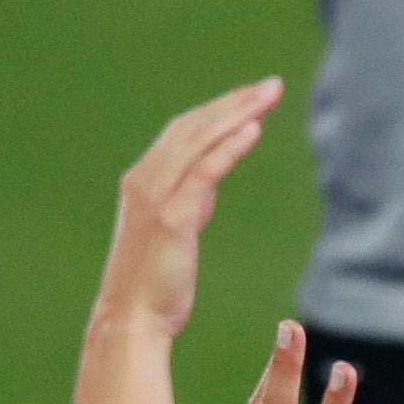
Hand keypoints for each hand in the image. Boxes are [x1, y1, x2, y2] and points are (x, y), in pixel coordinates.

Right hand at [96, 79, 277, 339]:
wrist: (132, 319)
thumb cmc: (155, 284)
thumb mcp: (172, 232)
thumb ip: (186, 203)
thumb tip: (205, 188)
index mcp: (144, 180)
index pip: (185, 131)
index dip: (219, 110)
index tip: (252, 96)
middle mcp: (146, 179)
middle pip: (194, 126)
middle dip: (233, 102)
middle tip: (271, 84)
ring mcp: (156, 196)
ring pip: (200, 141)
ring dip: (237, 114)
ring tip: (269, 95)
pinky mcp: (171, 217)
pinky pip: (204, 172)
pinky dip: (228, 147)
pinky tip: (254, 129)